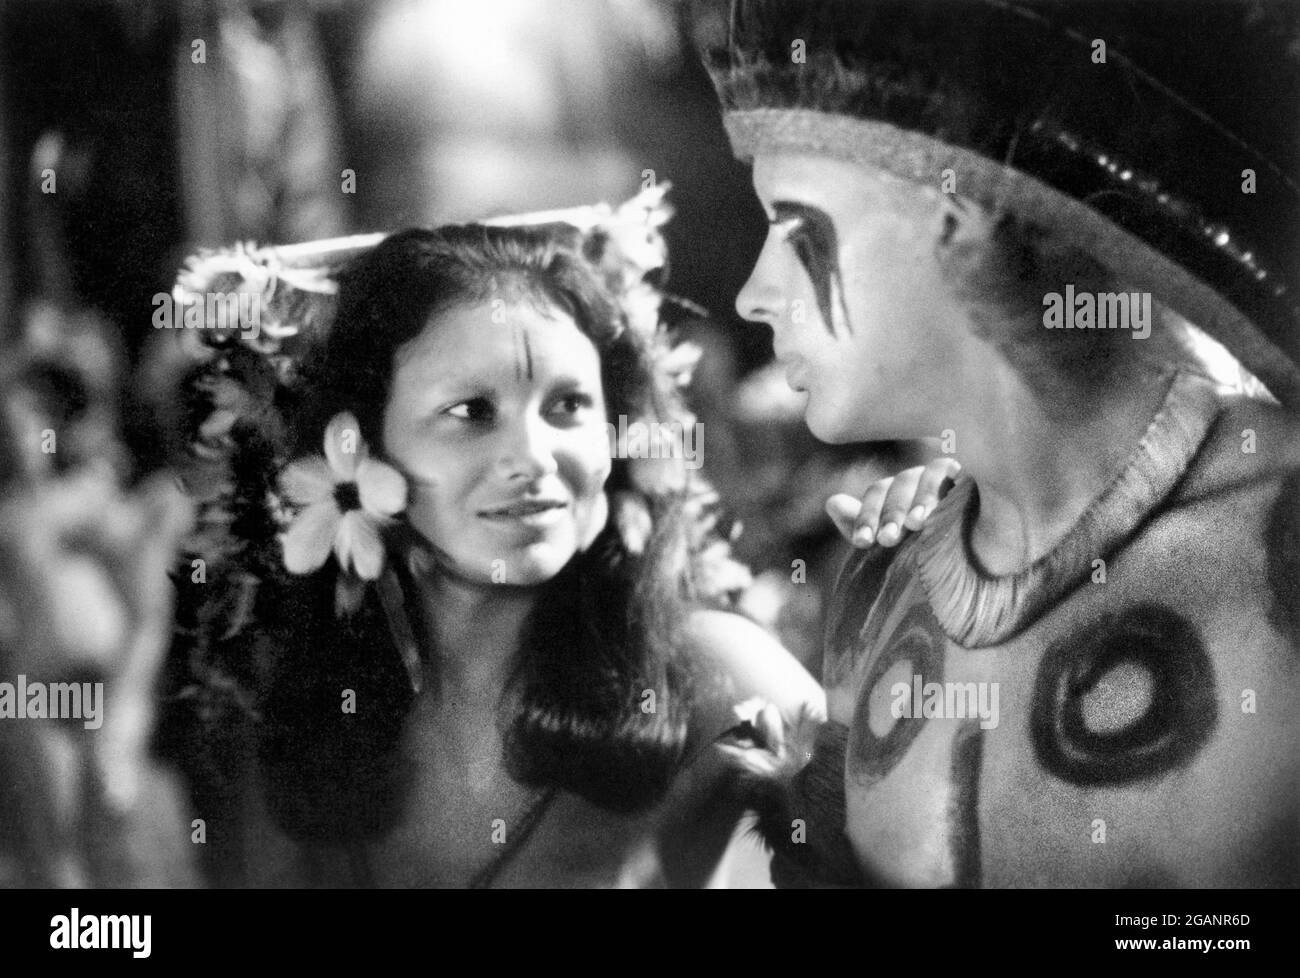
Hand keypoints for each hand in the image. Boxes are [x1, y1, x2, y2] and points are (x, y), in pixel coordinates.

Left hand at [826, 457, 960, 548]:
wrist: (975, 566)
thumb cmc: (927, 556)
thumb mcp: (893, 547)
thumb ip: (863, 525)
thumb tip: (831, 502)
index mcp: (896, 493)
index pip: (877, 495)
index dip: (867, 516)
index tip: (863, 542)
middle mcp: (919, 480)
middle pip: (898, 485)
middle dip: (890, 513)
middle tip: (888, 539)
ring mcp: (945, 476)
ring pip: (926, 475)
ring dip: (920, 499)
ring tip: (916, 523)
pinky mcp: (969, 478)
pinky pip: (953, 471)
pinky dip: (945, 486)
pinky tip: (943, 508)